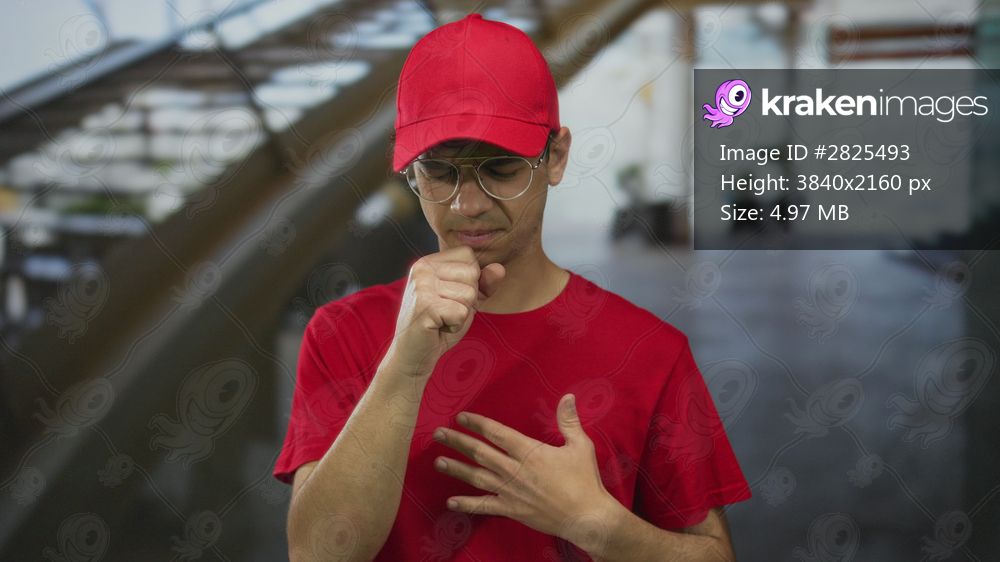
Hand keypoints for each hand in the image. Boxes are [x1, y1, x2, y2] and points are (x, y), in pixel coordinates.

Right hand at [384, 245, 504, 376]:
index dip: (470, 279)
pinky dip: (456, 325)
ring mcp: (421, 285)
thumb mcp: (466, 300)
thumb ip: (484, 284)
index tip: (450, 296)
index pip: (468, 255)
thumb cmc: (439, 326)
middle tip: (445, 311)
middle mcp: (422, 268)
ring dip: (461, 313)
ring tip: (441, 319)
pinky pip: (462, 311)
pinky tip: (439, 327)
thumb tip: (499, 268)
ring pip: (469, 293)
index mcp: (428, 262)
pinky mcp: (425, 305)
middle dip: (467, 298)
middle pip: (471, 273)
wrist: (413, 354)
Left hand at [431, 394, 619, 556]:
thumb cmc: (584, 480)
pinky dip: (467, 504)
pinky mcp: (512, 510)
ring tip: (438, 461)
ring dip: (457, 468)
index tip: (461, 417)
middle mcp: (514, 469)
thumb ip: (569, 421)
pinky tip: (450, 502)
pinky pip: (485, 506)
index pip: (496, 433)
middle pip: (480, 452)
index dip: (477, 423)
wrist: (586, 517)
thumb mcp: (580, 446)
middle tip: (438, 434)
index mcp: (529, 451)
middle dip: (458, 441)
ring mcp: (510, 491)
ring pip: (477, 477)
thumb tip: (568, 396)